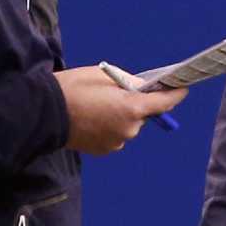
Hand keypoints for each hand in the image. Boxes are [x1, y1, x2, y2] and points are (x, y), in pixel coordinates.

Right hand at [53, 66, 185, 154]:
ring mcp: (118, 142)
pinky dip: (110, 127)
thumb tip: (140, 88)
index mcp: (132, 108)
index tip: (182, 89)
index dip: (175, 94)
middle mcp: (130, 129)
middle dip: (135, 104)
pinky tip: (92, 119)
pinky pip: (115, 136)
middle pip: (142, 114)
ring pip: (128, 126)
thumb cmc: (73, 88)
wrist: (43, 113)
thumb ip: (127, 82)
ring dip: (121, 117)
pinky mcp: (105, 150)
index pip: (164, 102)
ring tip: (98, 106)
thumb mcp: (103, 75)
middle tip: (116, 93)